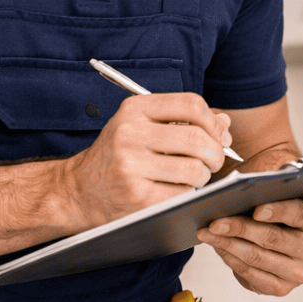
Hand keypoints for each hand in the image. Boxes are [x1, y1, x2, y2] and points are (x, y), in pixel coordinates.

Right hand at [67, 93, 231, 227]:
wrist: (78, 191)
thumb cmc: (116, 157)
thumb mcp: (141, 127)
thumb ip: (182, 121)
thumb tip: (225, 124)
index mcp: (134, 109)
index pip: (191, 104)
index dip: (214, 121)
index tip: (219, 135)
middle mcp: (130, 133)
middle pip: (197, 138)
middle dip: (216, 153)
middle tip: (214, 161)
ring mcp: (132, 166)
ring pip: (195, 169)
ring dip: (203, 176)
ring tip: (193, 176)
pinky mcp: (137, 196)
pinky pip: (182, 193)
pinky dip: (187, 193)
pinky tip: (175, 190)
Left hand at [197, 198, 302, 294]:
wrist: (284, 237)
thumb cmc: (279, 209)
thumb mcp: (282, 195)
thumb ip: (270, 190)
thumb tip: (241, 192)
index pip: (300, 213)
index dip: (278, 211)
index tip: (256, 209)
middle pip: (273, 238)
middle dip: (239, 228)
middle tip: (214, 222)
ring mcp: (301, 273)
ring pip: (257, 258)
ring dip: (228, 245)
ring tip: (208, 234)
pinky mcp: (282, 289)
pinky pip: (251, 275)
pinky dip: (231, 260)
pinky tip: (218, 248)